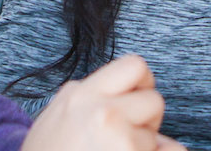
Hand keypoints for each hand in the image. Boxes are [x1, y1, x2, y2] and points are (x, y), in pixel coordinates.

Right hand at [21, 54, 181, 150]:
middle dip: (145, 123)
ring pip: (156, 135)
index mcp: (79, 95)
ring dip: (143, 148)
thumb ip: (84, 101)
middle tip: (119, 143)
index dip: (142, 86)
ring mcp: (117, 135)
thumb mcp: (54, 121)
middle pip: (154, 101)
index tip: (134, 107)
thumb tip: (122, 95)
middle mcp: (100, 110)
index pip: (135, 67)